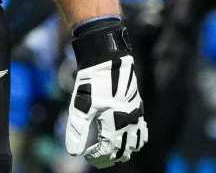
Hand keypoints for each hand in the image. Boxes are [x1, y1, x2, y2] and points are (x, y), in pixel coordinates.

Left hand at [65, 17, 147, 167]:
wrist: (108, 58)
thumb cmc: (92, 81)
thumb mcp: (81, 105)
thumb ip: (77, 130)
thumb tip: (73, 153)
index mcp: (116, 123)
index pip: (108, 150)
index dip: (97, 157)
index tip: (87, 156)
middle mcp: (129, 121)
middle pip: (124, 150)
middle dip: (110, 157)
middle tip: (96, 157)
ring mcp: (136, 114)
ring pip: (136, 142)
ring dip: (124, 150)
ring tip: (111, 151)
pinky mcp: (138, 106)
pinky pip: (142, 129)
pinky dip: (136, 138)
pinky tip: (127, 138)